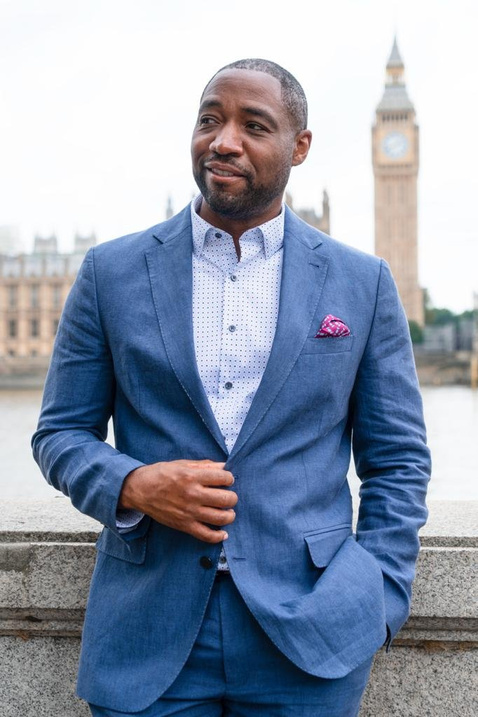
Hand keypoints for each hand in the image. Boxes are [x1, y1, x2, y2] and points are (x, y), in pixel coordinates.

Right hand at [119, 459, 236, 542]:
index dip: (229, 478)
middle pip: (226, 499)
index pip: (224, 478)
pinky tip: (223, 533)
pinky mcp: (184, 526)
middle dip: (232, 497)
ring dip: (230, 515)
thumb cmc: (160, 474)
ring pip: (221, 518)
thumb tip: (224, 466)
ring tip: (228, 512)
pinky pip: (206, 535)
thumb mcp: (182, 464)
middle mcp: (192, 495)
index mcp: (192, 476)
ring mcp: (189, 512)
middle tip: (228, 496)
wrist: (139, 490)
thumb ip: (204, 465)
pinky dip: (218, 536)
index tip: (227, 480)